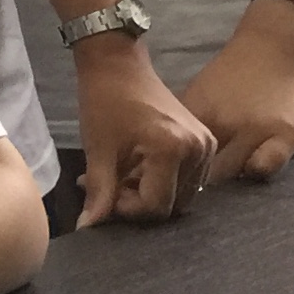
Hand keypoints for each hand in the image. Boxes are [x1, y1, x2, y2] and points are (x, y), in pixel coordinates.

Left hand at [70, 37, 217, 226]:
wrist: (118, 65)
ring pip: (180, 195)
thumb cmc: (105, 102)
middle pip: (171, 204)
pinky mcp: (205, 143)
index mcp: (172, 149)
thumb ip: (99, 193)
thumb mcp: (99, 150)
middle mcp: (198, 150)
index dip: (128, 210)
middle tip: (112, 185)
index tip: (107, 195)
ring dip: (150, 193)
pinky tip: (138, 169)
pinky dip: (162, 182)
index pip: (156, 205)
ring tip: (123, 175)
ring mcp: (206, 146)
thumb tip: (87, 229)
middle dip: (138, 202)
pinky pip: (186, 180)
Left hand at [182, 14, 293, 181]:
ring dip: (229, 176)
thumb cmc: (235, 69)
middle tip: (203, 180)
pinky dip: (257, 171)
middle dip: (201, 179)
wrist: (276, 44)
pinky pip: (264, 169)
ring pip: (233, 173)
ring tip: (229, 170)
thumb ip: (189, 121)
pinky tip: (255, 163)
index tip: (177, 174)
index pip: (179, 152)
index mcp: (199, 111)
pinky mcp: (285, 135)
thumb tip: (168, 151)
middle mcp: (224, 122)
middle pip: (205, 169)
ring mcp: (256, 130)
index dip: (176, 168)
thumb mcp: (201, 91)